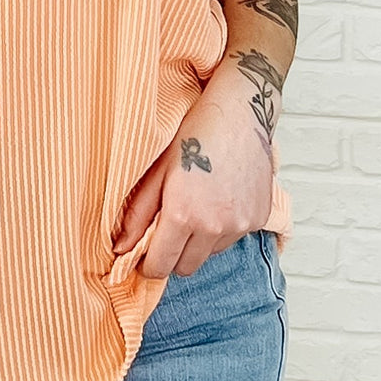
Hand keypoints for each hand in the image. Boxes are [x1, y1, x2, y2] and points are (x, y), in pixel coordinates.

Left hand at [110, 71, 274, 279]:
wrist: (241, 113)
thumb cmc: (195, 134)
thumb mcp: (157, 170)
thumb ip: (137, 214)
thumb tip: (120, 248)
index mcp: (184, 215)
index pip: (160, 267)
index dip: (148, 263)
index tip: (145, 252)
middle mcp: (214, 227)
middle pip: (186, 268)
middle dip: (173, 255)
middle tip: (169, 227)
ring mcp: (240, 225)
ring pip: (210, 254)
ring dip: (199, 242)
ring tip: (197, 206)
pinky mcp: (259, 219)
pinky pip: (233, 239)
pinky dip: (222, 229)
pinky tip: (219, 199)